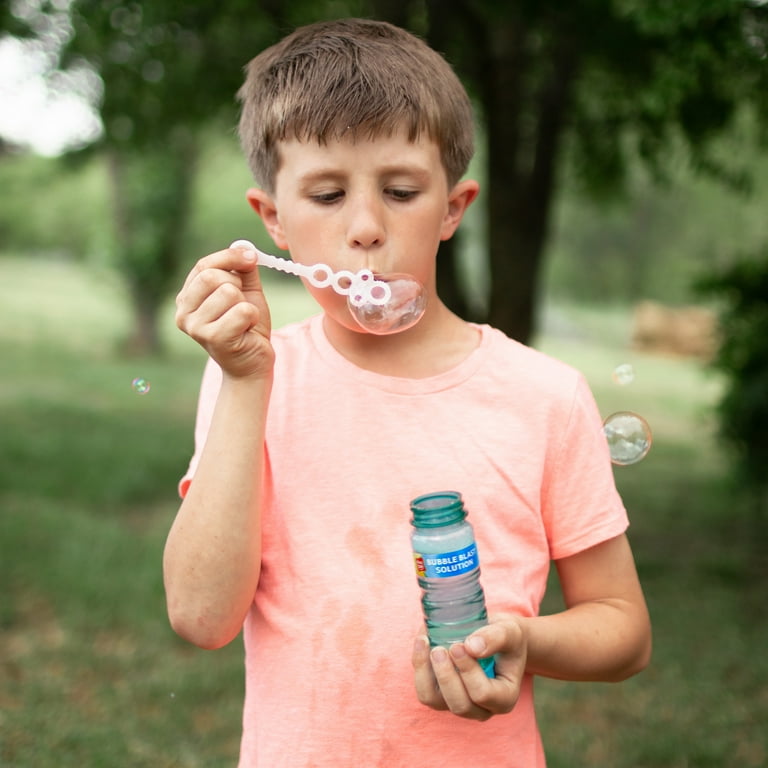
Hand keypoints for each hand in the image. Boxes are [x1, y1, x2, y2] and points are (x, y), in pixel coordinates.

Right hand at [175, 245, 273, 377]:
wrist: (252, 364)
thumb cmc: (246, 327)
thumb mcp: (245, 293)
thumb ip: (243, 270)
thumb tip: (243, 247)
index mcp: (187, 298)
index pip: (204, 265)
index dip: (230, 257)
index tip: (251, 258)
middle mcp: (184, 312)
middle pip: (212, 276)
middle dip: (238, 286)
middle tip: (242, 303)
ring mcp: (195, 327)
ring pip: (229, 293)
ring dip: (246, 305)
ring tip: (243, 321)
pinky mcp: (214, 338)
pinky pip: (243, 311)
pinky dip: (253, 318)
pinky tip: (247, 331)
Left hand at [412, 616, 527, 720]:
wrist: (496, 638)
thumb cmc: (507, 637)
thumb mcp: (509, 631)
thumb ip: (495, 637)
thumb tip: (472, 647)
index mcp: (505, 698)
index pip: (483, 694)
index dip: (468, 671)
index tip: (459, 645)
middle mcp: (483, 708)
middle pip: (459, 705)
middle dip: (446, 676)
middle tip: (439, 649)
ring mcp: (460, 704)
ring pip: (434, 701)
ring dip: (425, 673)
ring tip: (424, 642)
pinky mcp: (442, 696)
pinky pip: (425, 691)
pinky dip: (419, 667)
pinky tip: (421, 642)